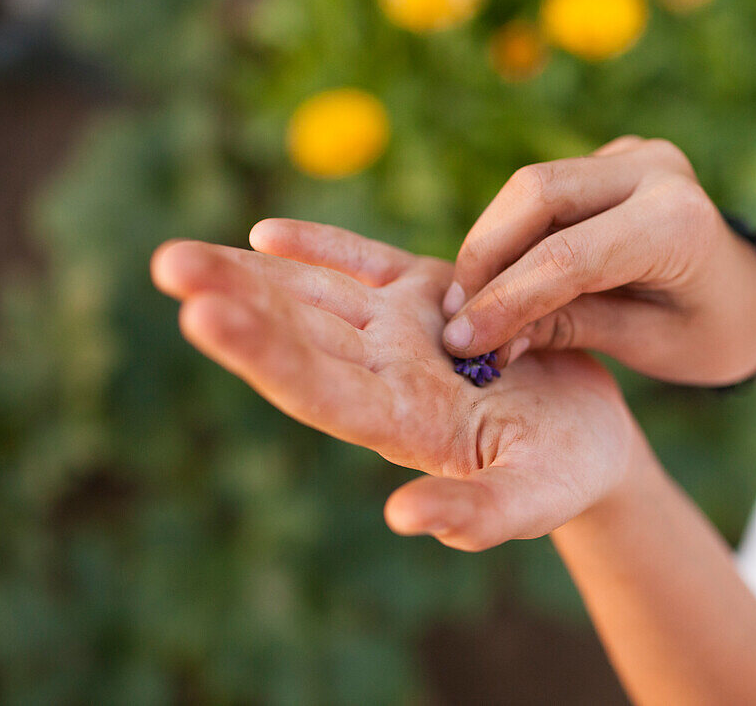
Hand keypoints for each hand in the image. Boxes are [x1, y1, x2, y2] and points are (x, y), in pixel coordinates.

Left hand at [151, 220, 638, 550]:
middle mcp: (387, 375)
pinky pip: (367, 266)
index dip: (261, 352)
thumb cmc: (567, 472)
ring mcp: (404, 333)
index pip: (317, 387)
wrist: (586, 432)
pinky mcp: (431, 297)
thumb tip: (401, 520)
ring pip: (317, 297)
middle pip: (297, 335)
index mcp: (403, 422)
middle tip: (168, 265)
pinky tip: (265, 235)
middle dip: (232, 299)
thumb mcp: (533, 496)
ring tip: (182, 256)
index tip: (203, 317)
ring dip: (251, 273)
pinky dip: (322, 249)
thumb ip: (477, 515)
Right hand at [441, 136, 755, 384]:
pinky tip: (497, 280)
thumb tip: (485, 337)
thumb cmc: (711, 334)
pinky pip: (544, 192)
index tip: (462, 341)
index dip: (505, 299)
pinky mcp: (612, 160)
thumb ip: (566, 328)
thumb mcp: (646, 344)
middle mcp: (656, 170)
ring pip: (531, 188)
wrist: (754, 296)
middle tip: (456, 316)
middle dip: (485, 255)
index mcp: (678, 223)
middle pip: (537, 194)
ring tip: (469, 305)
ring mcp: (633, 156)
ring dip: (490, 244)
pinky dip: (512, 235)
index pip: (569, 255)